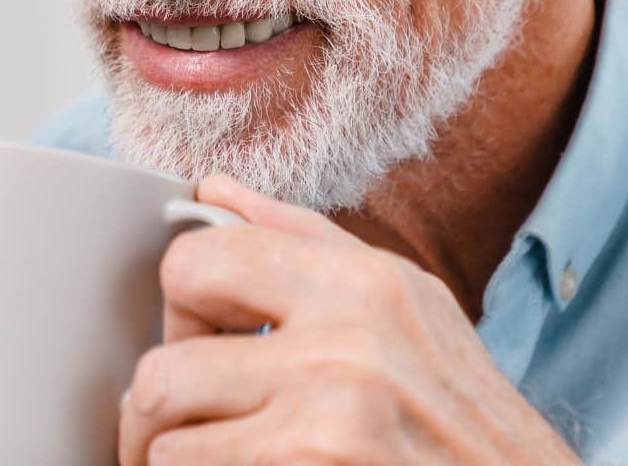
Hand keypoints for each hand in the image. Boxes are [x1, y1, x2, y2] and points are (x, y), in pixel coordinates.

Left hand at [118, 174, 578, 464]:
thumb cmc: (465, 420)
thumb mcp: (408, 307)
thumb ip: (300, 239)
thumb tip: (210, 189)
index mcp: (362, 286)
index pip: (192, 263)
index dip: (181, 311)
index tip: (202, 343)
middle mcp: (345, 353)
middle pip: (163, 371)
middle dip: (162, 410)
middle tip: (192, 426)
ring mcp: (326, 431)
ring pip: (168, 446)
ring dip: (187, 462)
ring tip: (235, 457)